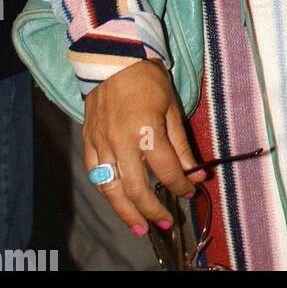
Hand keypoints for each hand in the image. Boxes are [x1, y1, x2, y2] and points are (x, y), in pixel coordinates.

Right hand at [83, 60, 205, 235]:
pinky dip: (108, 192)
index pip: (166, 170)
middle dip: (153, 210)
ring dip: (126, 213)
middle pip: (137, 188)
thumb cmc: (148, 79)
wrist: (114, 58)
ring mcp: (101, 144)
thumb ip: (181, 144)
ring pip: (112, 189)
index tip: (191, 190)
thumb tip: (196, 171)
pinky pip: (96, 175)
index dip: (182, 184)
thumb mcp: (171, 107)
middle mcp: (121, 142)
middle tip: (166, 223)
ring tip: (140, 229)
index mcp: (146, 131)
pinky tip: (118, 202)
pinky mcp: (88, 142)